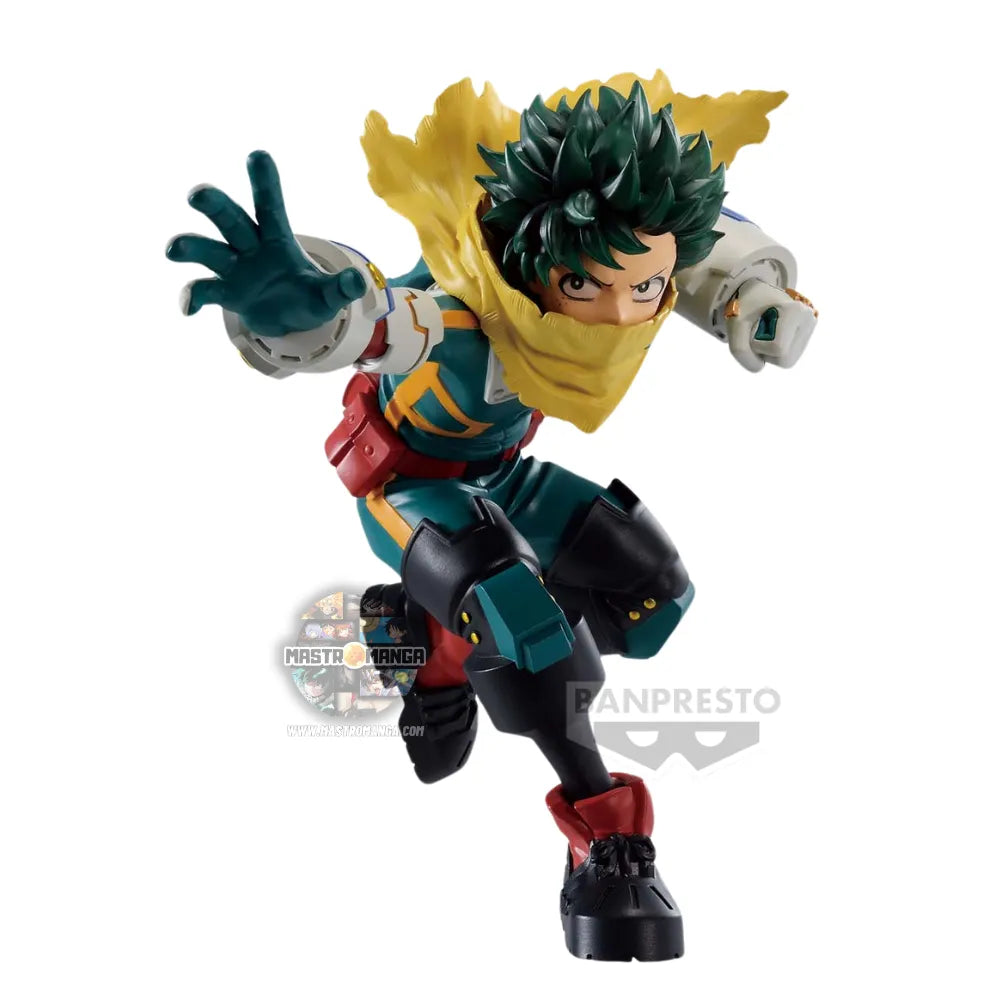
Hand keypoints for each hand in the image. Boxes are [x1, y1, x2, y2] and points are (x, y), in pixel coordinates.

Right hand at [166, 150, 365, 337]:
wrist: (291, 319)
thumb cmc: (309, 297)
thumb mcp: (329, 296)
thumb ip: (341, 288)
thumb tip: (359, 281)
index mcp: (277, 239)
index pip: (270, 206)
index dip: (265, 182)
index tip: (258, 154)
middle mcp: (250, 247)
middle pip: (230, 219)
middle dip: (214, 205)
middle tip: (197, 194)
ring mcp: (234, 269)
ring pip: (208, 250)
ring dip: (190, 247)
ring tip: (173, 250)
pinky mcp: (225, 293)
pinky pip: (203, 290)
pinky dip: (190, 297)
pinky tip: (186, 309)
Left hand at [724, 279, 817, 372]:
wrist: (753, 292)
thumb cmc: (744, 305)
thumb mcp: (734, 325)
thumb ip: (740, 351)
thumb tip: (759, 367)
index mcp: (796, 311)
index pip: (778, 348)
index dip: (757, 344)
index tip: (753, 325)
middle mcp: (808, 319)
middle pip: (785, 360)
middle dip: (765, 351)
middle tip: (758, 330)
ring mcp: (809, 328)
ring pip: (787, 361)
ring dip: (768, 352)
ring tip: (764, 330)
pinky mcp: (806, 335)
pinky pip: (787, 357)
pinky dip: (773, 351)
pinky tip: (771, 334)